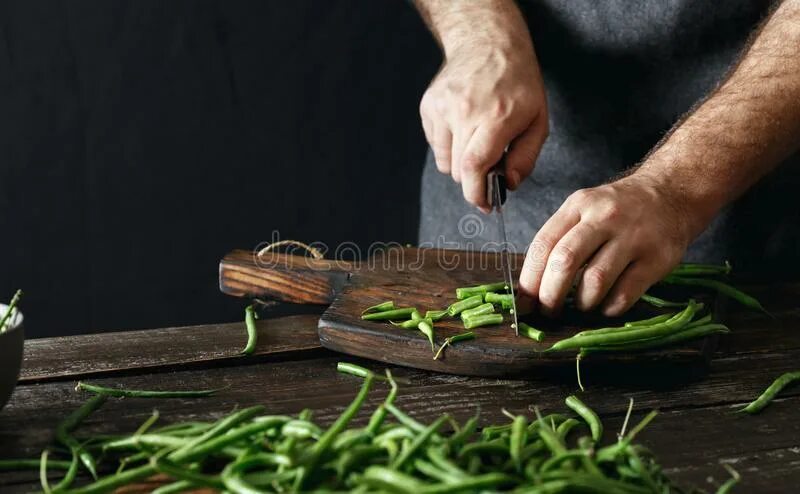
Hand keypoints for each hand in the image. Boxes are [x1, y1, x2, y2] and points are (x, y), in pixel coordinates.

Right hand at [420, 40, 547, 210]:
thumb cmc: (519, 83)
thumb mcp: (538, 119)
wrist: (488, 42)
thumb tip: (509, 184)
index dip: (477, 193)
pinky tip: (464, 127)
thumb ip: (526, 157)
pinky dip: (450, 146)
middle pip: (459, 170)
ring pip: (445, 162)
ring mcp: (442, 108)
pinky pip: (436, 145)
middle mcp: (465, 112)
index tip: (485, 204)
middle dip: (475, 180)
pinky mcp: (429, 106)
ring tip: (477, 141)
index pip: (474, 167)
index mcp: (496, 117)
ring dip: (461, 163)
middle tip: (490, 168)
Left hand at [518, 173, 705, 316]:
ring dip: (582, 302)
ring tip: (582, 306)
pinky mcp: (657, 258)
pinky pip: (625, 292)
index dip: (529, 278)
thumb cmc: (619, 209)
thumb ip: (561, 238)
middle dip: (549, 294)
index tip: (524, 302)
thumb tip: (532, 285)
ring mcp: (632, 237)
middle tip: (548, 311)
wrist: (672, 193)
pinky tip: (607, 305)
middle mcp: (604, 218)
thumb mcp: (585, 208)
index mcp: (578, 205)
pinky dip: (610, 307)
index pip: (543, 244)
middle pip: (564, 261)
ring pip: (595, 279)